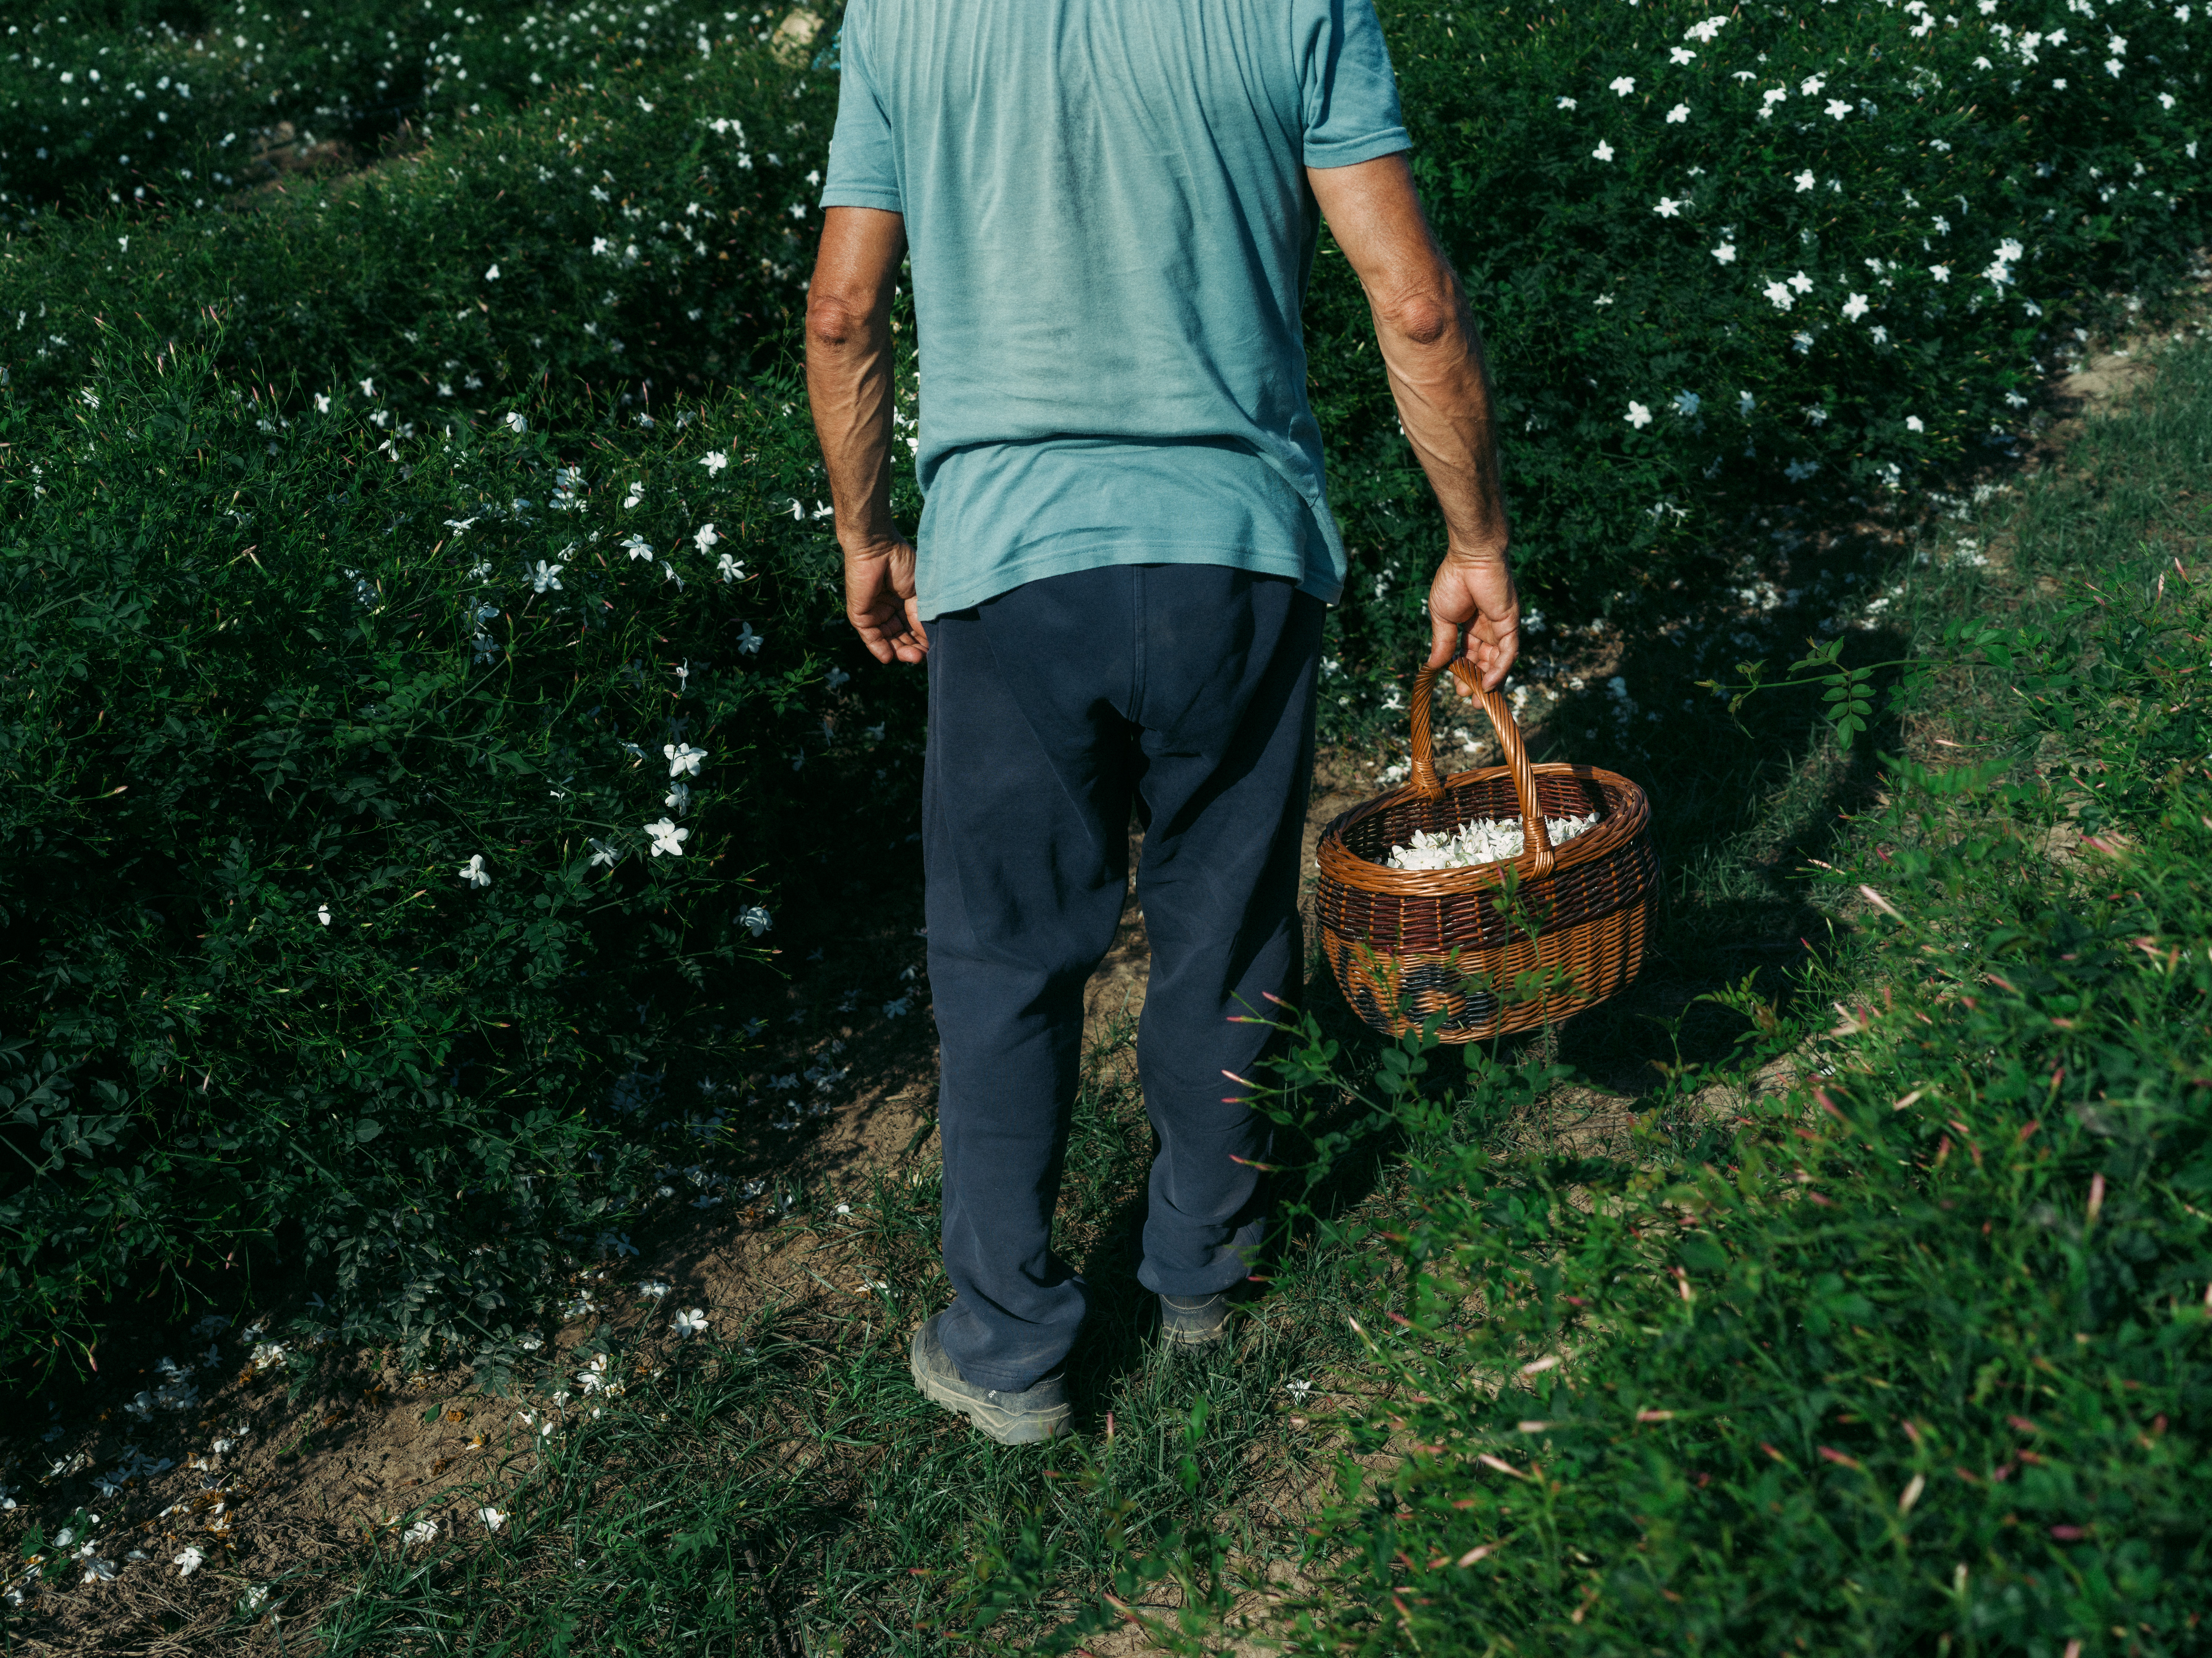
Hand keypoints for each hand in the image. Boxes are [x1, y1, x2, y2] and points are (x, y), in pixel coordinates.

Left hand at [845, 536, 927, 663]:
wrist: (877, 547)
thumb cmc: (901, 562)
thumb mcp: (918, 593)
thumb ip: (920, 616)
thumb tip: (929, 640)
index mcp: (904, 602)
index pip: (914, 628)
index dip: (923, 640)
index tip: (935, 648)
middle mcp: (889, 609)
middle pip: (901, 637)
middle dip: (912, 649)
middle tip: (922, 657)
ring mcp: (874, 612)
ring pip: (887, 640)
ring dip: (899, 651)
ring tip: (912, 657)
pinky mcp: (860, 614)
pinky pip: (870, 636)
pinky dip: (879, 648)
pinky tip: (890, 657)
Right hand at [1426, 548, 1518, 693]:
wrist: (1470, 558)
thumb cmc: (1452, 581)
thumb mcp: (1442, 618)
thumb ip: (1442, 642)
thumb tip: (1433, 667)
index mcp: (1470, 623)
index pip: (1468, 654)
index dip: (1463, 671)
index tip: (1456, 689)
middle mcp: (1488, 627)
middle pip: (1485, 660)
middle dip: (1477, 681)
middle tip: (1470, 700)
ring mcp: (1501, 626)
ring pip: (1498, 660)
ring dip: (1490, 681)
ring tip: (1480, 700)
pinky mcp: (1511, 624)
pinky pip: (1509, 652)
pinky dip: (1501, 669)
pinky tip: (1490, 684)